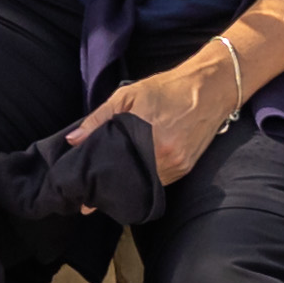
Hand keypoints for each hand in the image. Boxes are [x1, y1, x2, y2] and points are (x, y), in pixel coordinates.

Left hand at [76, 51, 243, 187]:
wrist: (210, 88)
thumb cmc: (168, 89)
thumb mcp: (127, 96)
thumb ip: (99, 119)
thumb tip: (73, 140)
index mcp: (146, 139)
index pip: (114, 169)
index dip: (98, 181)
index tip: (84, 194)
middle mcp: (164, 157)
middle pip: (129, 181)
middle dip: (112, 185)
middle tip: (95, 189)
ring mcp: (177, 165)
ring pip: (145, 185)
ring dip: (129, 184)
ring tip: (114, 180)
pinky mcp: (186, 169)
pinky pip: (160, 182)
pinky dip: (146, 179)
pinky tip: (137, 172)